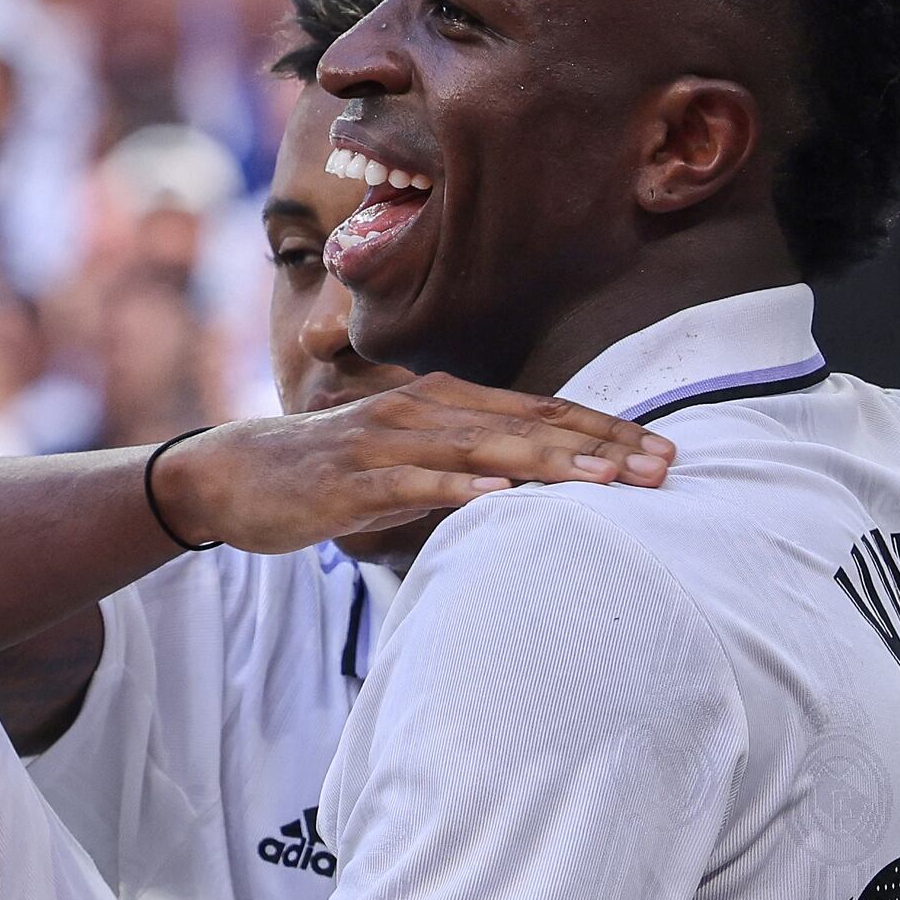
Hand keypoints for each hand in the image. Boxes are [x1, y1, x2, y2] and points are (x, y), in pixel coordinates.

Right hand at [149, 385, 669, 555]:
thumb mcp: (413, 465)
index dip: (605, 431)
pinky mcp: (354, 479)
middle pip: (529, 425)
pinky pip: (415, 483)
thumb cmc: (334, 474)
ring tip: (606, 480)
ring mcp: (389, 442)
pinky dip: (460, 487)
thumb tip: (534, 487)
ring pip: (484, 449)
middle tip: (663, 467)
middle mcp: (425, 411)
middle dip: (601, 447)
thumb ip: (471, 467)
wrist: (236, 477)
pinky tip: (502, 495)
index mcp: (446, 403)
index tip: (663, 453)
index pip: (542, 413)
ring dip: (549, 464)